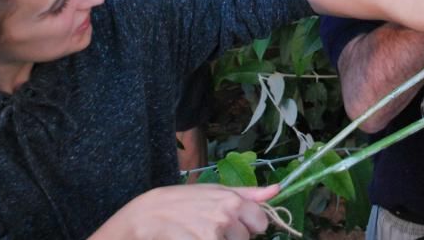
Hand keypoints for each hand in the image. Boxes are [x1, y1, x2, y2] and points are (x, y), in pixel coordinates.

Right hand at [97, 184, 278, 239]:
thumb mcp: (214, 191)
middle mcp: (225, 217)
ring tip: (199, 234)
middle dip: (232, 238)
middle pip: (245, 239)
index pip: (261, 223)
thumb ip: (248, 194)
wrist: (147, 215)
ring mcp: (212, 235)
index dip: (250, 227)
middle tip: (210, 229)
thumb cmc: (183, 201)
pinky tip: (191, 239)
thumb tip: (277, 190)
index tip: (235, 225)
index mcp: (233, 200)